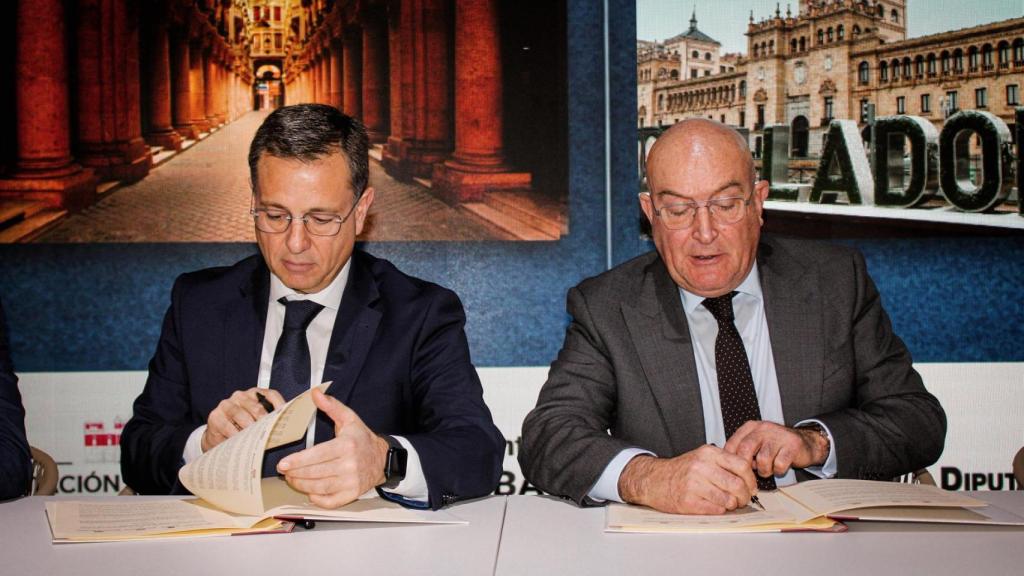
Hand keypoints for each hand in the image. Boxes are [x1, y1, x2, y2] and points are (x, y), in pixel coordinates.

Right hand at [202, 387, 284, 451]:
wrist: (217, 434)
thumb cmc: (240, 426)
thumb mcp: (255, 420)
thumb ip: (270, 418)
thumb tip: (288, 425)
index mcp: (254, 394)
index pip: (271, 395)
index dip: (281, 407)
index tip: (288, 419)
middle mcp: (240, 396)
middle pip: (258, 408)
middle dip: (267, 423)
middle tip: (274, 435)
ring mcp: (227, 405)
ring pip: (243, 417)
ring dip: (252, 430)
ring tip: (259, 440)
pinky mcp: (215, 416)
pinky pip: (229, 428)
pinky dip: (237, 436)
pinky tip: (243, 443)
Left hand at [277, 389, 389, 508]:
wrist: (382, 459)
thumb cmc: (361, 438)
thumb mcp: (349, 418)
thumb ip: (331, 406)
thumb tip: (315, 393)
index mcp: (346, 445)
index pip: (317, 455)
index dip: (298, 461)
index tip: (283, 464)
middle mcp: (350, 465)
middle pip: (315, 473)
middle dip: (295, 474)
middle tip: (284, 471)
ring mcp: (351, 482)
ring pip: (320, 487)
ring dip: (301, 485)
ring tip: (292, 479)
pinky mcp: (352, 494)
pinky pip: (330, 501)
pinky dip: (317, 499)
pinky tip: (309, 491)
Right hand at [617, 445, 757, 514]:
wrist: (654, 480)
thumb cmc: (681, 471)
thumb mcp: (701, 457)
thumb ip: (723, 463)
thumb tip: (749, 479)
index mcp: (708, 453)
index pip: (741, 466)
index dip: (751, 480)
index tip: (751, 487)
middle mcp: (701, 467)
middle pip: (737, 485)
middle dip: (745, 496)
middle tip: (743, 499)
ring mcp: (694, 484)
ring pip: (728, 500)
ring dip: (732, 505)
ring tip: (728, 503)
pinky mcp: (688, 501)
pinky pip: (716, 509)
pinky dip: (720, 510)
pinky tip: (714, 505)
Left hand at [724, 421, 828, 479]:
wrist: (805, 442)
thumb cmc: (775, 446)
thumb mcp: (756, 442)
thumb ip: (742, 450)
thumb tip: (726, 466)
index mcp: (751, 427)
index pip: (732, 443)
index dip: (731, 461)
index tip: (734, 471)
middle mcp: (763, 428)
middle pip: (745, 450)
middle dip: (746, 467)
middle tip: (749, 476)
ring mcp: (778, 436)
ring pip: (762, 459)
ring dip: (764, 470)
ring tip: (767, 469)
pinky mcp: (792, 445)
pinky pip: (779, 464)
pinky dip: (778, 471)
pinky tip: (779, 467)